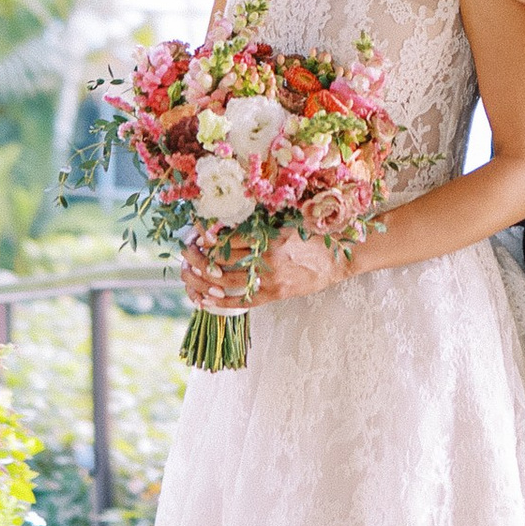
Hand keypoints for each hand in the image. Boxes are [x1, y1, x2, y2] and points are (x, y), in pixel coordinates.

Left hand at [181, 226, 342, 308]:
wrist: (339, 259)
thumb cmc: (313, 237)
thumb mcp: (285, 223)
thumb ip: (259, 226)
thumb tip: (226, 227)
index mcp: (268, 238)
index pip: (227, 239)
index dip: (207, 238)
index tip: (195, 234)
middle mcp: (266, 260)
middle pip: (220, 261)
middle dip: (197, 258)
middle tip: (185, 253)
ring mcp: (269, 281)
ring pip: (224, 283)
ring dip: (201, 280)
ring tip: (188, 274)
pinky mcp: (274, 295)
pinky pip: (240, 302)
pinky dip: (219, 302)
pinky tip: (203, 299)